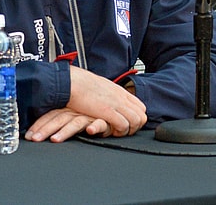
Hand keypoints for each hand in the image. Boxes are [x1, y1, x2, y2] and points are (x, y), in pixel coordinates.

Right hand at [25, 66, 146, 141]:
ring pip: (136, 121)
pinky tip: (111, 132)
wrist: (73, 82)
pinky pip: (123, 125)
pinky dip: (120, 131)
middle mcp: (121, 97)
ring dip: (128, 130)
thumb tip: (112, 101)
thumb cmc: (83, 85)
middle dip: (136, 127)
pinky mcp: (108, 111)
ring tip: (117, 133)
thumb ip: (110, 95)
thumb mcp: (102, 87)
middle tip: (124, 132)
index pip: (140, 107)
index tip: (128, 124)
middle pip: (141, 116)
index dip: (137, 118)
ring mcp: (116, 104)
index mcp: (120, 91)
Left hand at [25, 107, 117, 142]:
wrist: (114, 108)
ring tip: (55, 139)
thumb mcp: (74, 114)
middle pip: (58, 119)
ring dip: (65, 131)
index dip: (39, 125)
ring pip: (75, 123)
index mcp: (68, 109)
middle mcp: (77, 111)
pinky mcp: (104, 120)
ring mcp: (90, 115)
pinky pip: (100, 123)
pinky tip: (90, 130)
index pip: (50, 115)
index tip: (28, 135)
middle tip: (35, 139)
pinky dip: (95, 126)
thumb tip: (40, 130)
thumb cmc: (92, 113)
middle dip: (45, 129)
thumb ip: (60, 119)